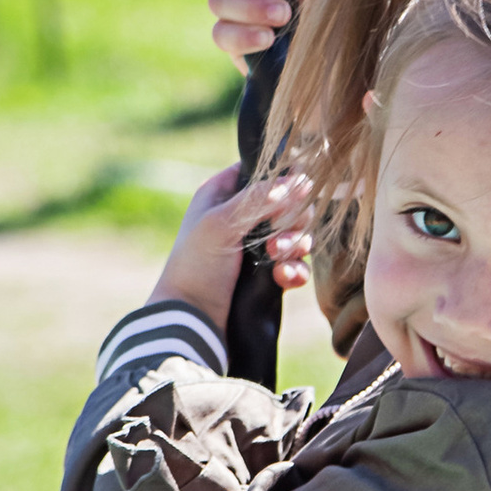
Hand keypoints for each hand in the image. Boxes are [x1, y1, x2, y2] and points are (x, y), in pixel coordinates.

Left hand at [153, 162, 314, 333]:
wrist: (190, 320)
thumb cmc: (195, 266)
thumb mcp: (221, 224)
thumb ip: (258, 199)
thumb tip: (299, 178)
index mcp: (222, 194)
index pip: (261, 171)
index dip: (282, 178)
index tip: (295, 189)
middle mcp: (241, 217)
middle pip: (289, 203)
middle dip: (292, 218)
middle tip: (277, 236)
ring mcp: (256, 247)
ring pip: (296, 234)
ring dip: (295, 244)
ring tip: (276, 257)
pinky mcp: (267, 276)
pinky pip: (295, 265)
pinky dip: (295, 270)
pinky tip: (283, 278)